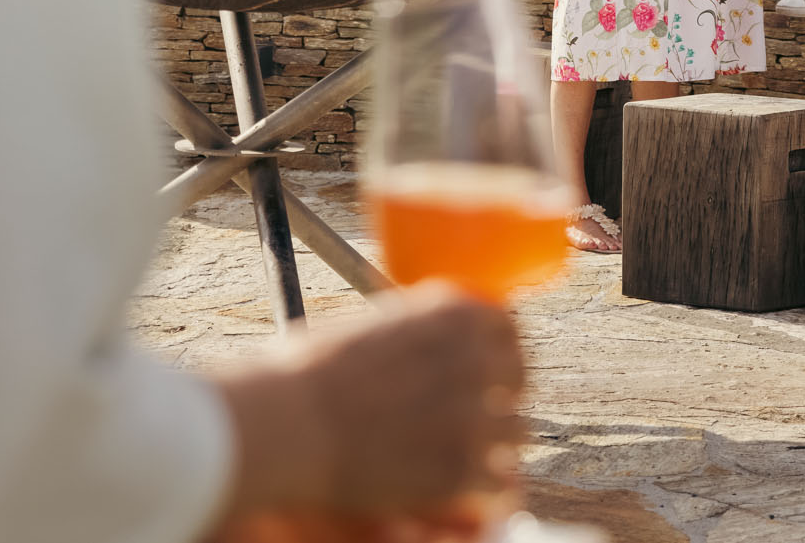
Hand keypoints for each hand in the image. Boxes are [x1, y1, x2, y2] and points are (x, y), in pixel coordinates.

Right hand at [216, 284, 523, 520]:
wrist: (286, 426)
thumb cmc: (307, 376)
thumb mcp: (373, 327)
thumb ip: (417, 331)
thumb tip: (433, 343)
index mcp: (453, 314)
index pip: (507, 327)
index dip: (501, 351)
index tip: (492, 369)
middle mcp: (475, 358)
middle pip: (519, 378)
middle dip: (502, 396)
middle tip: (480, 416)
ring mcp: (473, 415)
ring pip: (518, 430)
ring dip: (496, 442)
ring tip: (468, 453)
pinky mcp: (462, 469)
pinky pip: (500, 480)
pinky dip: (487, 487)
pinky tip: (467, 489)